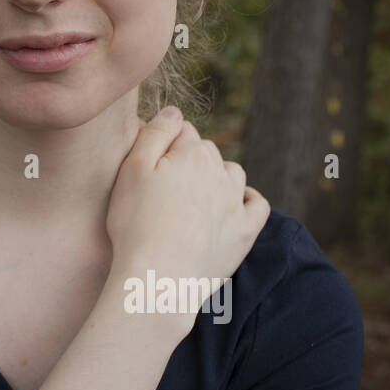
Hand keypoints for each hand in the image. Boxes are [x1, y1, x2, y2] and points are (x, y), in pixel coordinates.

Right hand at [104, 106, 269, 334]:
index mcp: (191, 153)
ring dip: (217, 175)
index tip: (149, 160)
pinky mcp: (245, 232)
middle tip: (163, 182)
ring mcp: (235, 203)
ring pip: (232, 174)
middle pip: (206, 151)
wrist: (159, 278)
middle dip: (189, 158)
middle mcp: (219, 172)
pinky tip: (236, 202)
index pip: (182, 131)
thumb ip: (154, 134)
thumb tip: (174, 111)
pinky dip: (249, 198)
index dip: (164, 141)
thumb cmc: (135, 224)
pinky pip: (258, 205)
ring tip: (194, 193)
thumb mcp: (131, 170)